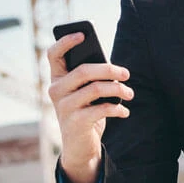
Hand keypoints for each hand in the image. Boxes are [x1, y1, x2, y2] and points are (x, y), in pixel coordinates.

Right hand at [47, 32, 133, 182]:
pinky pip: (102, 109)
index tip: (83, 34)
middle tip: (127, 73)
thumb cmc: (86, 112)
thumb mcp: (85, 93)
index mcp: (57, 79)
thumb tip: (112, 67)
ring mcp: (63, 107)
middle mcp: (56, 91)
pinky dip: (118, 108)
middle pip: (84, 70)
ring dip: (119, 90)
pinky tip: (125, 111)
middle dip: (110, 69)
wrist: (79, 147)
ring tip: (130, 94)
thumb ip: (92, 78)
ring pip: (96, 88)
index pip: (53, 55)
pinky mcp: (75, 123)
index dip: (66, 42)